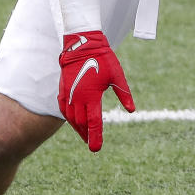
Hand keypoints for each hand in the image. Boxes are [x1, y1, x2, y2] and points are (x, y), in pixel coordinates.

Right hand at [57, 31, 134, 151]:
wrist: (82, 44)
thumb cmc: (102, 58)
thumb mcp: (117, 76)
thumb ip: (124, 95)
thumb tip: (132, 111)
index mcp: (92, 95)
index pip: (94, 122)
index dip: (95, 136)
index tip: (96, 149)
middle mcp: (78, 97)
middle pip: (82, 123)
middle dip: (87, 135)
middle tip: (92, 144)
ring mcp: (69, 93)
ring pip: (71, 118)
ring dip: (78, 128)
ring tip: (84, 135)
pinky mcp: (63, 89)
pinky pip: (64, 108)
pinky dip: (69, 118)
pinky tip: (74, 121)